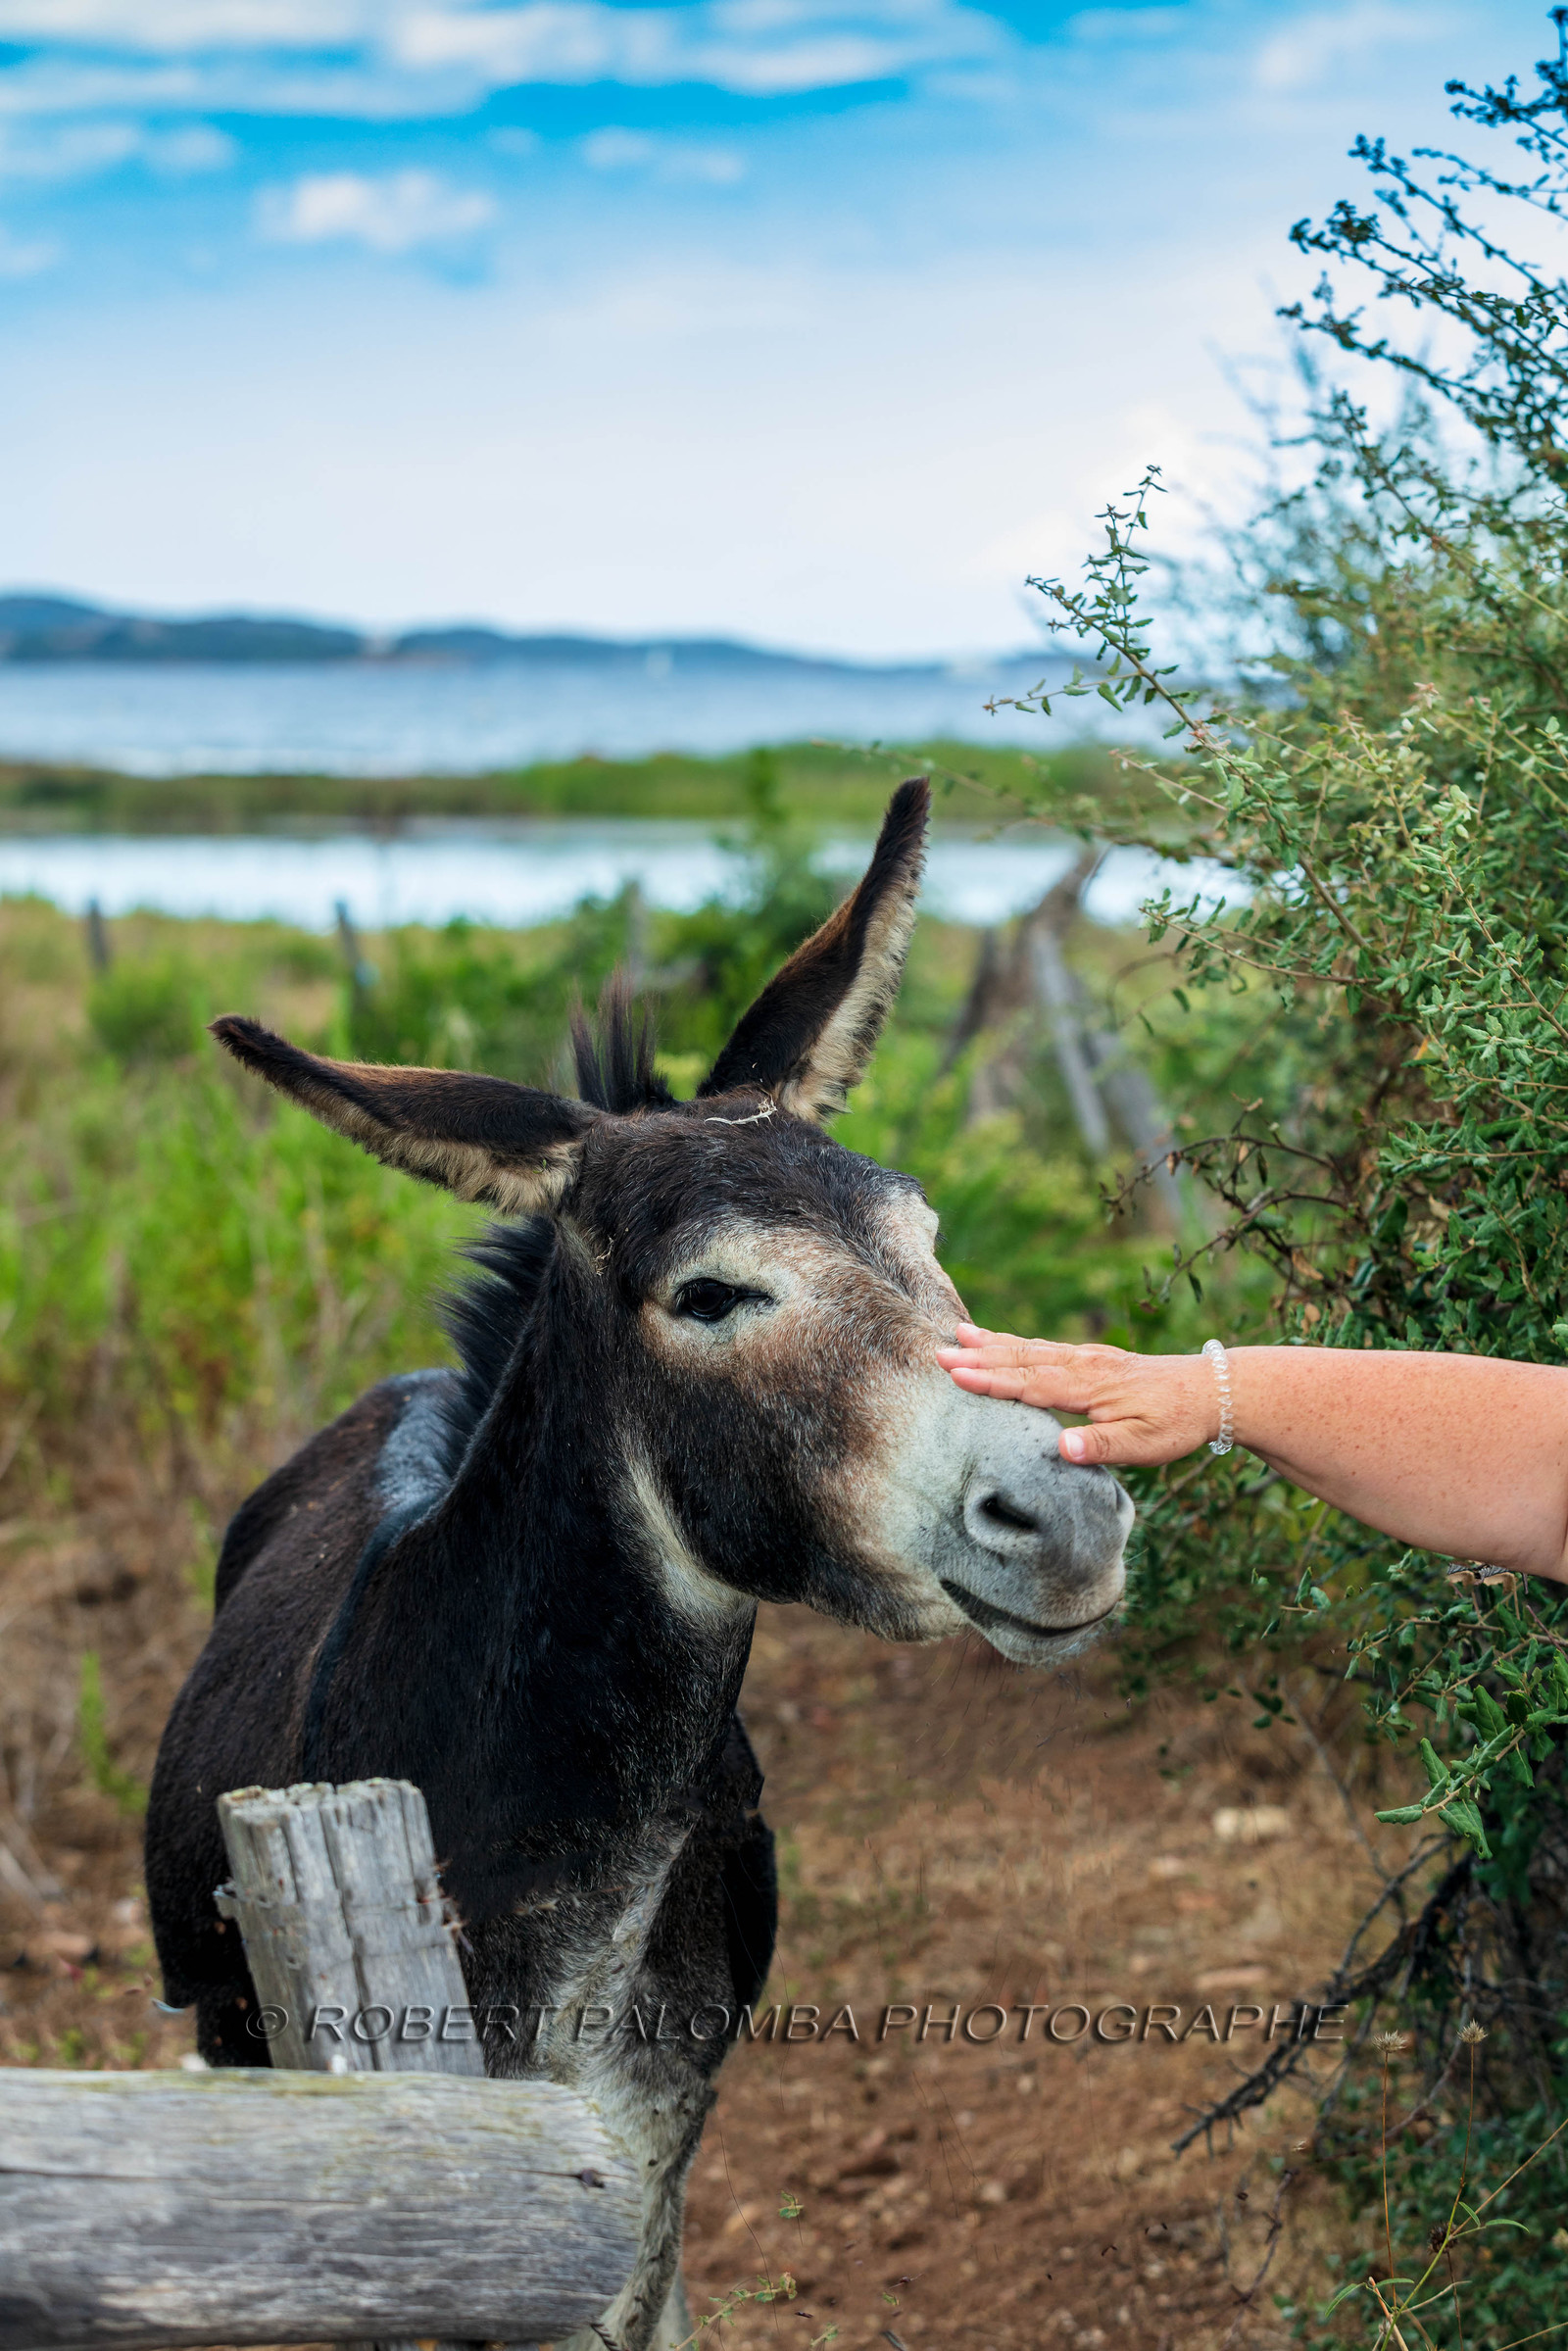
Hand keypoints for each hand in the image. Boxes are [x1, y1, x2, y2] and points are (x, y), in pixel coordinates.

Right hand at [936, 1323, 1221, 1466]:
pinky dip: (1018, 1343)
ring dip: (993, 1343)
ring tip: (959, 1333)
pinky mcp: (1094, 1359)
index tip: (955, 1374)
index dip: (991, 1380)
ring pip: (1031, 1348)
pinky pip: (1046, 1346)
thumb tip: (1061, 1450)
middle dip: (979, 1356)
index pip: (1030, 1384)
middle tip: (938, 1350)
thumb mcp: (1143, 1445)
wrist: (1211, 1391)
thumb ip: (1101, 1446)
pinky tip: (1004, 1341)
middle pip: (1022, 1359)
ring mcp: (1088, 1358)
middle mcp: (1083, 1365)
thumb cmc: (1176, 1423)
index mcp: (1088, 1386)